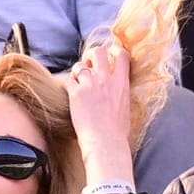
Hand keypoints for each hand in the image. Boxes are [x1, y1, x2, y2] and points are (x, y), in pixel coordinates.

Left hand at [65, 44, 134, 184]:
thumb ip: (119, 92)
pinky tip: (72, 95)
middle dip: (92, 55)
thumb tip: (115, 89)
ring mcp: (90, 85)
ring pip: (80, 64)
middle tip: (89, 65)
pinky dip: (70, 85)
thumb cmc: (117, 133)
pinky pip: (69, 80)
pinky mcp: (76, 93)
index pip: (122, 55)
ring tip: (79, 82)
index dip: (115, 50)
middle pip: (98, 52)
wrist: (106, 143)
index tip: (111, 54)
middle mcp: (106, 80)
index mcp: (122, 83)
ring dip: (78, 71)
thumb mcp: (125, 107)